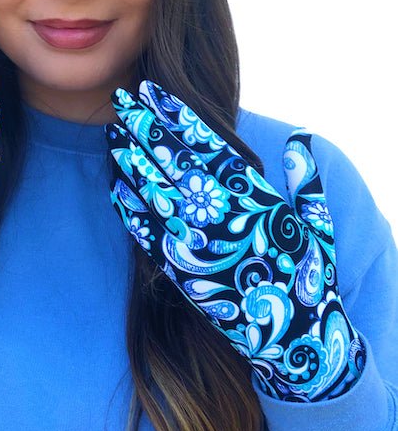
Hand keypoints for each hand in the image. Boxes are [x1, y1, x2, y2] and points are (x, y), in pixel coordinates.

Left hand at [105, 81, 364, 401]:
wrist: (291, 340)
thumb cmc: (309, 279)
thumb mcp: (318, 225)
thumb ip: (307, 180)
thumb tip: (300, 140)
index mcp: (252, 196)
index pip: (206, 144)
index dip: (177, 115)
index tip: (152, 90)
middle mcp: (219, 213)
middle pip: (172, 160)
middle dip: (144, 126)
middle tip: (120, 98)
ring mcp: (194, 240)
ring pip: (153, 190)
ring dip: (130, 159)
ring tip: (113, 131)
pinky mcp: (178, 270)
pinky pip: (145, 232)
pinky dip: (128, 207)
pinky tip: (115, 184)